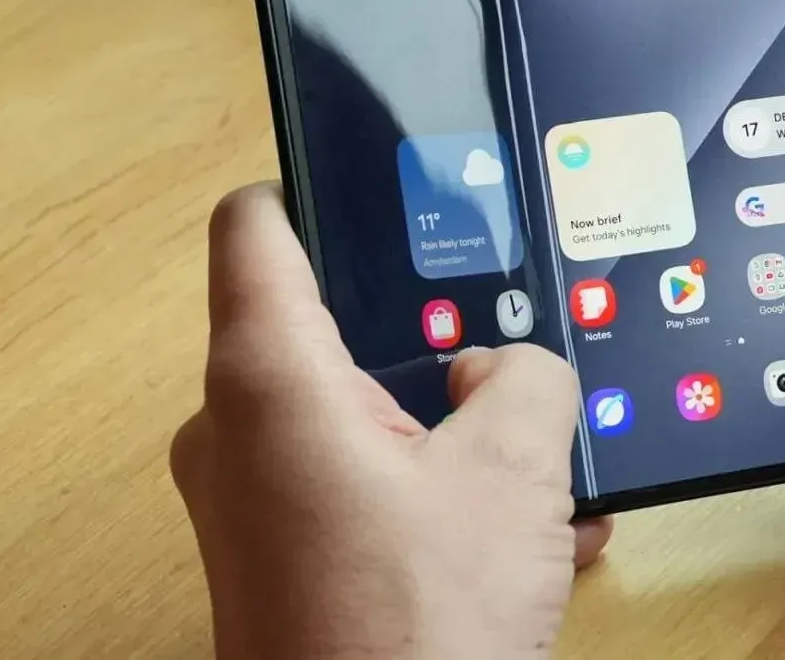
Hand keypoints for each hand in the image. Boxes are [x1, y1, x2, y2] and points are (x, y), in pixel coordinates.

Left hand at [171, 185, 610, 659]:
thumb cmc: (412, 633)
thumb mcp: (513, 471)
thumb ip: (526, 377)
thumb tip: (512, 368)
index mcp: (271, 377)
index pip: (258, 225)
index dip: (320, 183)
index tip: (377, 171)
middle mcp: (238, 431)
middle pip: (336, 326)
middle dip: (440, 342)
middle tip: (518, 340)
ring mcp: (255, 500)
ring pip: (368, 418)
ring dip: (459, 436)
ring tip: (546, 464)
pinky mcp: (283, 557)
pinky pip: (366, 487)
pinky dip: (441, 495)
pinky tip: (531, 533)